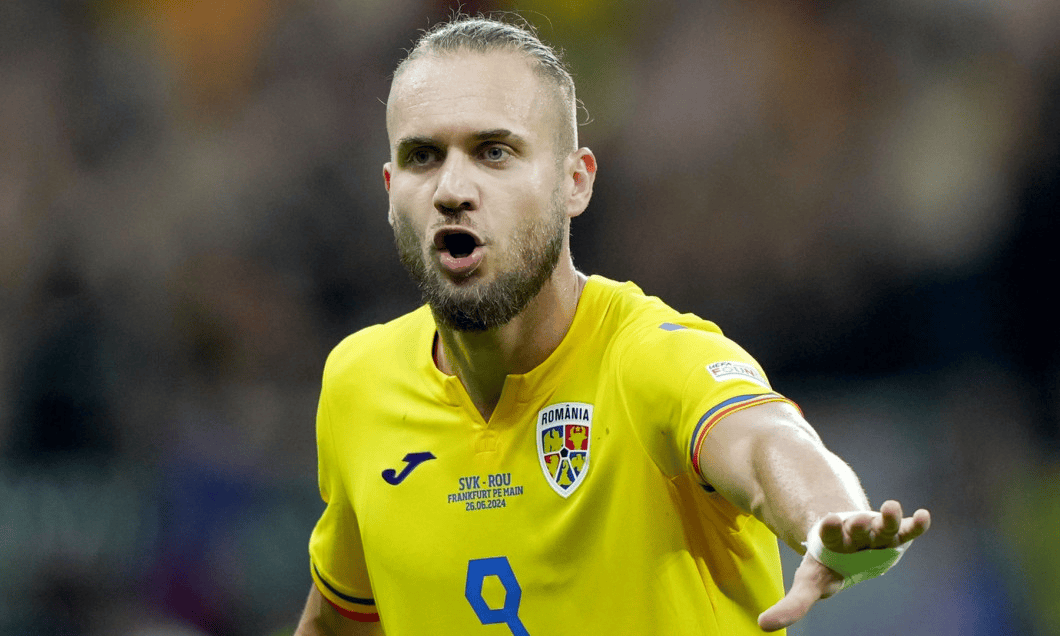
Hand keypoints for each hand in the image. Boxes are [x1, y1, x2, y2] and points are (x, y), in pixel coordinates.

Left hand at [757, 500, 930, 631]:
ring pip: (883, 524)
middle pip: (858, 528)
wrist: (845, 539)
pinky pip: (907, 529)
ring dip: (888, 518)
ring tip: (892, 507)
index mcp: (832, 542)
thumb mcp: (810, 583)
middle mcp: (855, 534)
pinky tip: (924, 517)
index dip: (831, 529)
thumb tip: (763, 626)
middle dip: (860, 524)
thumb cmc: (827, 565)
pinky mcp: (896, 534)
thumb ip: (793, 604)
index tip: (831, 519)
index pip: (829, 535)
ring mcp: (876, 532)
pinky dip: (916, 524)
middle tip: (861, 518)